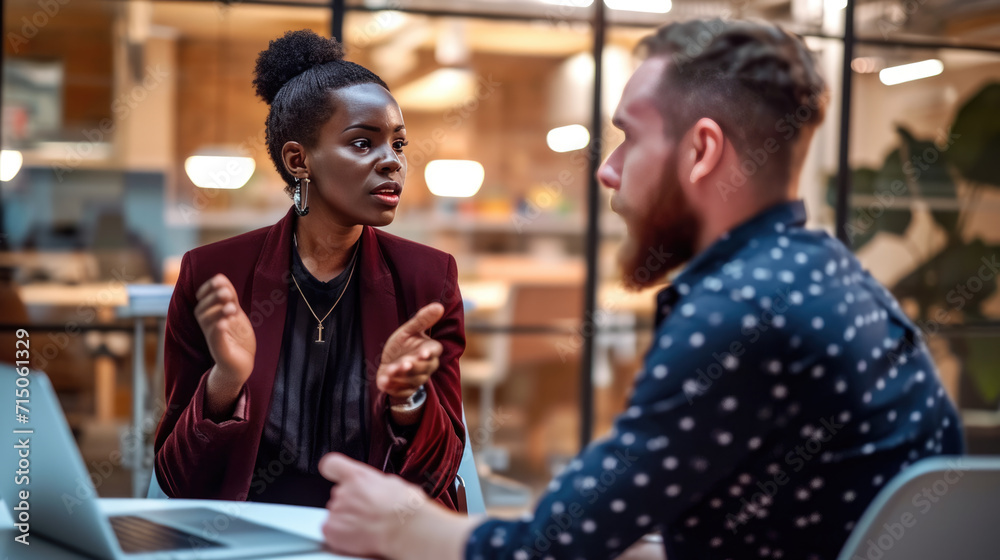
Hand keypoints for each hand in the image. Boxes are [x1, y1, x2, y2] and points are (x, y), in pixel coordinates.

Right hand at [194, 274, 255, 405]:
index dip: (208, 288)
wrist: (240, 365)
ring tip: (232, 307)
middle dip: (213, 298)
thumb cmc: (236, 337)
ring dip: (218, 312)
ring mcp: (214, 339)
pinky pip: (216, 340)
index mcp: (211, 316)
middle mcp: (209, 326)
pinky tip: (224, 323)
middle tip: (226, 293)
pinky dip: (218, 330)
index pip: (202, 299)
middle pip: (202, 309)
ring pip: (208, 323)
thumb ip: (229, 297)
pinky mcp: (221, 352)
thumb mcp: (234, 313)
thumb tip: (220, 277)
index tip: (218, 279)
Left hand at [318, 453, 429, 558]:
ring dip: (348, 518)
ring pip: (337, 512)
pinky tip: (359, 534)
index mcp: (358, 476)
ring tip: (367, 524)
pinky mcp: (331, 529)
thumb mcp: (393, 484)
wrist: (405, 531)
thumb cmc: (404, 509)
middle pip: (339, 493)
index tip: (336, 474)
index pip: (331, 464)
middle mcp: (343, 491)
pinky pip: (331, 529)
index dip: (333, 470)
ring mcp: (336, 511)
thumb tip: (376, 487)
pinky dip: (341, 533)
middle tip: (368, 510)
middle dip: (351, 501)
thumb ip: (374, 482)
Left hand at [377, 303, 444, 399]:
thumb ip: (423, 320)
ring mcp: (416, 380)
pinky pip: (402, 391)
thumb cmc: (402, 345)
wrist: (388, 363)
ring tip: (390, 371)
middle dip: (412, 367)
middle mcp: (427, 367)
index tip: (423, 353)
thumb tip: (439, 305)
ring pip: (413, 380)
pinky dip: (392, 387)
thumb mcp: (408, 330)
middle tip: (403, 363)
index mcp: (430, 350)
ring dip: (401, 376)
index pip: (434, 352)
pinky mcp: (405, 390)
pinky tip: (383, 382)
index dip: (429, 353)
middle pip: (424, 368)